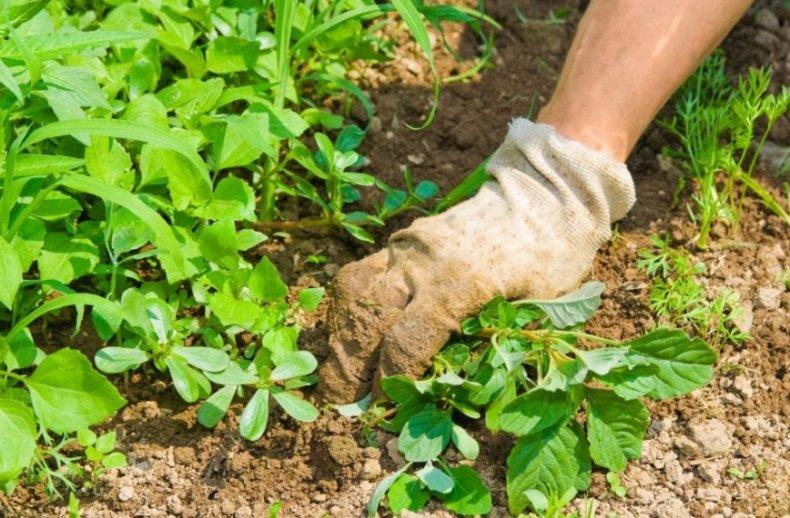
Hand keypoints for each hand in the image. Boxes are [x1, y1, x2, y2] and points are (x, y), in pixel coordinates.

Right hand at [317, 119, 634, 402]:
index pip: (406, 342)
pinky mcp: (402, 239)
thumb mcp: (539, 308)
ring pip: (353, 293)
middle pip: (366, 319)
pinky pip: (361, 274)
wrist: (544, 193)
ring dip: (340, 336)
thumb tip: (449, 392)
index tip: (384, 408)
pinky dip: (349, 308)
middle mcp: (423, 262)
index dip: (390, 382)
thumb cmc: (551, 257)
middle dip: (349, 367)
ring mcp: (407, 246)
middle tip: (345, 402)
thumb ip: (494, 346)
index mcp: (460, 283)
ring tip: (341, 369)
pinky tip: (352, 331)